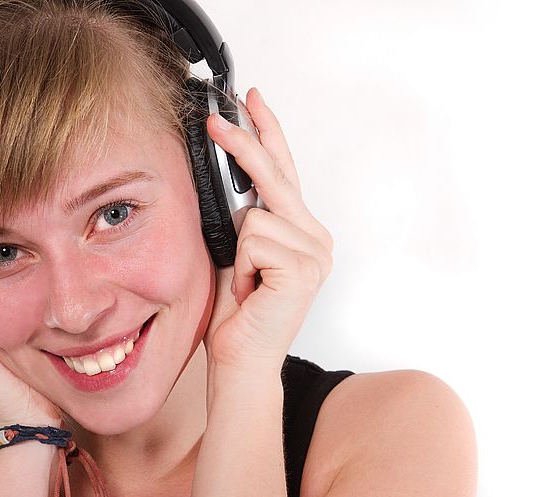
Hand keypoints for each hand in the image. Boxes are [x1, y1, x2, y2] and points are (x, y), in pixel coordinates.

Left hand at [202, 87, 333, 371]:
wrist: (240, 362)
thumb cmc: (237, 314)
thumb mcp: (237, 251)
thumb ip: (244, 215)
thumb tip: (230, 175)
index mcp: (304, 234)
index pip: (285, 172)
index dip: (268, 133)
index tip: (253, 99)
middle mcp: (317, 240)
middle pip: (276, 176)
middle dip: (243, 145)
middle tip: (215, 119)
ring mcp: (315, 254)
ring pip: (255, 214)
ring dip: (238, 249)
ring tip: (246, 282)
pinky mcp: (303, 268)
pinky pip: (253, 238)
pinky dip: (242, 265)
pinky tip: (252, 290)